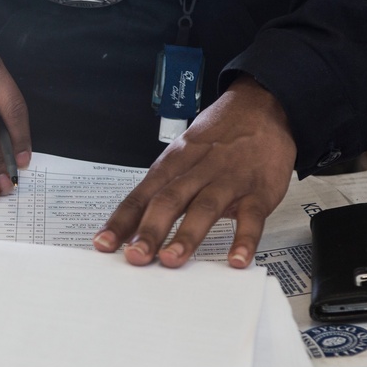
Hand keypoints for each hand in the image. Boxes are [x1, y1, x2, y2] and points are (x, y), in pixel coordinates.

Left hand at [93, 75, 296, 267]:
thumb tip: (133, 227)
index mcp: (173, 163)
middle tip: (135, 257)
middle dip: (149, 230)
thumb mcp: (183, 154)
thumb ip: (163, 190)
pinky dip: (244, 240)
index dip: (121, 221)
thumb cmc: (218, 136)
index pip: (141, 195)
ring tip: (172, 260)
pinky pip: (252, 217)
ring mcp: (229, 180)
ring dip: (187, 236)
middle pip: (168, 201)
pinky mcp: (259, 190)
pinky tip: (236, 259)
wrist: (262, 106)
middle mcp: (197, 170)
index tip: (104, 244)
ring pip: (205, 208)